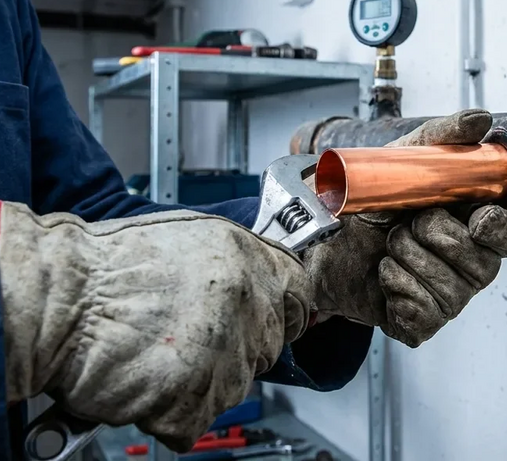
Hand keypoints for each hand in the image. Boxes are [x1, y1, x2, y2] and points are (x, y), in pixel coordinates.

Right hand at [0, 202, 310, 450]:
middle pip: (267, 344)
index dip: (284, 307)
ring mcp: (225, 352)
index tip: (275, 318)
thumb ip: (235, 263)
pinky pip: (197, 418)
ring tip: (158, 354)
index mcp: (246, 259)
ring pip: (234, 385)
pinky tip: (147, 381)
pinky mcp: (196, 398)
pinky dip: (171, 411)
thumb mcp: (188, 238)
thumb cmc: (107, 269)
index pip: (298, 291)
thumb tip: (258, 282)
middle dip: (236, 348)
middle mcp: (246, 303)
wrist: (58, 301)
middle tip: (191, 339)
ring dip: (201, 382)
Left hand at [304, 110, 506, 346]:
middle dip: (434, 236)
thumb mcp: (402, 161)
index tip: (476, 218)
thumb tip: (480, 119)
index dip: (497, 229)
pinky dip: (396, 286)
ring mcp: (448, 297)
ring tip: (390, 247)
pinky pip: (424, 312)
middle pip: (481, 263)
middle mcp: (469, 265)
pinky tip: (384, 274)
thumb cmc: (369, 203)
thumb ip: (443, 138)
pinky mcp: (422, 322)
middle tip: (406, 222)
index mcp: (472, 225)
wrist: (322, 238)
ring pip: (450, 289)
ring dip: (408, 259)